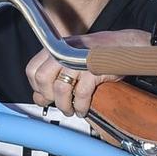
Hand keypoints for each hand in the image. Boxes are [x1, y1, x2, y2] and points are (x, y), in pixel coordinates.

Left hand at [26, 27, 153, 117]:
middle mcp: (64, 51)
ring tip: (71, 110)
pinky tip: (83, 109)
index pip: (32, 70)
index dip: (37, 87)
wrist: (124, 45)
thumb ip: (53, 76)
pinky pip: (81, 94)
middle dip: (49, 97)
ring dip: (65, 106)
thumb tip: (39, 99)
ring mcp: (78, 60)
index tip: (46, 95)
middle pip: (42, 79)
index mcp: (55, 48)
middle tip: (59, 103)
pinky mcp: (93, 69)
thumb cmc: (97, 54)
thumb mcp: (70, 60)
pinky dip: (81, 106)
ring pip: (60, 89)